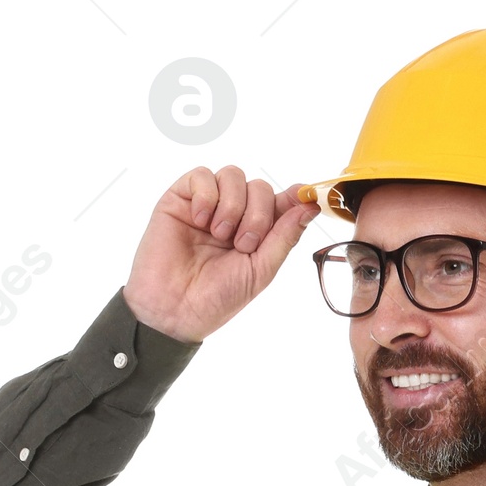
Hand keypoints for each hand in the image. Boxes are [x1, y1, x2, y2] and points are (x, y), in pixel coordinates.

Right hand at [124, 167, 319, 344]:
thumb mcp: (260, 270)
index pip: (280, 201)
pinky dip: (206, 196)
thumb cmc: (216, 298)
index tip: (305, 197)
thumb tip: (311, 206)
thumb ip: (284, 236)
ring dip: (232, 206)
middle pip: (260, 187)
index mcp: (256, 233)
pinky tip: (199, 220)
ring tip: (219, 235)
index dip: (294, 196)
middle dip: (257, 214)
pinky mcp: (181, 198)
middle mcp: (234, 215)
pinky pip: (202, 175)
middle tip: (242, 244)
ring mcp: (208, 204)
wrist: (174, 310)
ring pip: (233, 175)